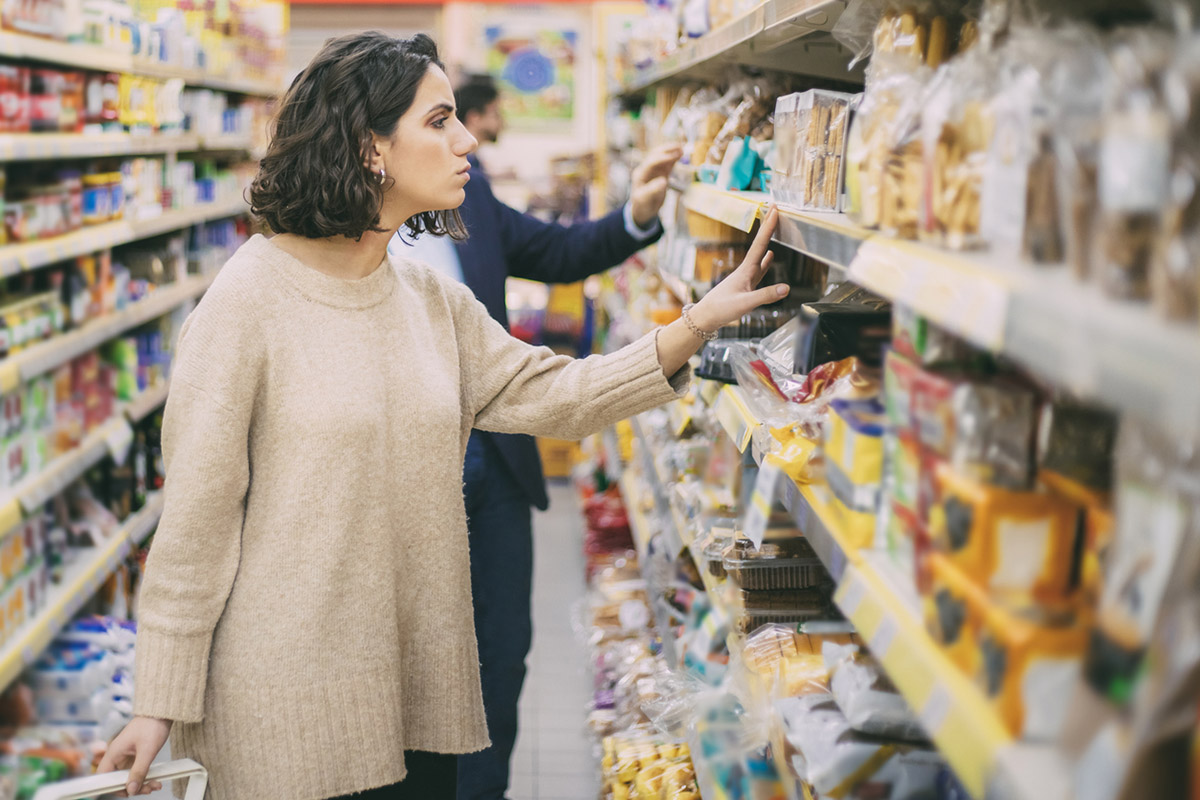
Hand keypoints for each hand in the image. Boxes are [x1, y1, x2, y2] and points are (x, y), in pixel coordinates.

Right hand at [97, 716, 171, 795]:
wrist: (161, 712)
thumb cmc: (151, 725)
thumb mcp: (147, 750)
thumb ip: (139, 771)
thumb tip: (131, 790)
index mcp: (113, 753)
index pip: (103, 777)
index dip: (111, 788)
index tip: (126, 792)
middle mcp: (117, 757)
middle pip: (117, 780)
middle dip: (132, 788)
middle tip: (147, 789)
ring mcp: (126, 757)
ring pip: (128, 778)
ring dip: (141, 784)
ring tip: (155, 785)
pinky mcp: (135, 757)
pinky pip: (136, 772)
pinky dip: (145, 778)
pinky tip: (155, 780)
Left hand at [630, 143, 683, 228]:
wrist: (643, 211)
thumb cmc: (642, 206)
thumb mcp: (645, 200)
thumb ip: (653, 191)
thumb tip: (663, 181)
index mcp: (640, 175)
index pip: (651, 162)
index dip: (663, 158)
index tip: (674, 157)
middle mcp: (646, 170)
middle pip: (656, 155)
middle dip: (667, 151)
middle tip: (679, 148)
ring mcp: (654, 171)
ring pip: (662, 157)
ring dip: (671, 151)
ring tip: (681, 148)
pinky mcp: (661, 173)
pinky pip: (667, 163)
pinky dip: (673, 158)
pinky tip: (680, 154)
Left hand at [690, 206, 787, 330]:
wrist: (706, 317)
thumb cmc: (721, 309)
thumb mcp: (745, 303)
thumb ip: (766, 296)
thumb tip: (786, 288)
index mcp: (746, 270)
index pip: (760, 244)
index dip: (768, 227)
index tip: (775, 210)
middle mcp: (746, 270)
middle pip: (760, 244)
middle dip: (768, 227)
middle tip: (775, 209)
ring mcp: (745, 277)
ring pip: (760, 255)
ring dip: (768, 241)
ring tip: (775, 229)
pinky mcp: (745, 285)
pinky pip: (759, 269)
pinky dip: (766, 262)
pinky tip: (770, 257)